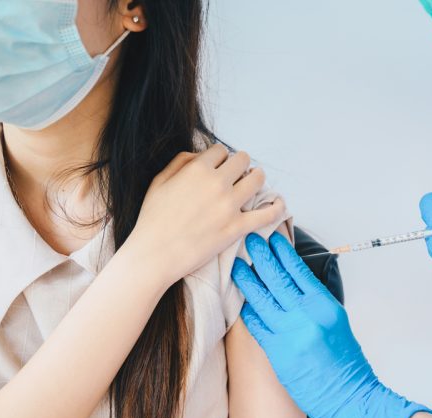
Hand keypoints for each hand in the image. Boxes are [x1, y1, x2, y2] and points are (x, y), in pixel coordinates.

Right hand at [124, 145, 284, 284]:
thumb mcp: (159, 181)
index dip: (220, 157)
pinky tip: (278, 203)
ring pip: (257, 179)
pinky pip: (267, 214)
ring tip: (253, 182)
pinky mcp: (238, 227)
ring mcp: (230, 205)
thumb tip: (199, 156)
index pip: (221, 150)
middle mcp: (217, 183)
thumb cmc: (153, 219)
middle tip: (238, 173)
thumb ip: (180, 162)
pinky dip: (277, 207)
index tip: (219, 166)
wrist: (155, 254)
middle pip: (242, 160)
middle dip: (240, 164)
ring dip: (257, 177)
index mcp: (197, 169)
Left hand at [232, 232, 430, 417]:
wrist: (349, 395)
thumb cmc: (346, 362)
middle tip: (249, 241)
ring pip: (261, 299)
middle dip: (261, 256)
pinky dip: (248, 312)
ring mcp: (290, 333)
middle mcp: (306, 315)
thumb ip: (314, 301)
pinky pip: (257, 325)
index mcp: (323, 305)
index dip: (283, 252)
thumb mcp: (336, 321)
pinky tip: (241, 301)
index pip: (299, 270)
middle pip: (277, 278)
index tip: (272, 237)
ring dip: (247, 280)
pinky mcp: (277, 352)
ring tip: (237, 266)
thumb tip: (295, 283)